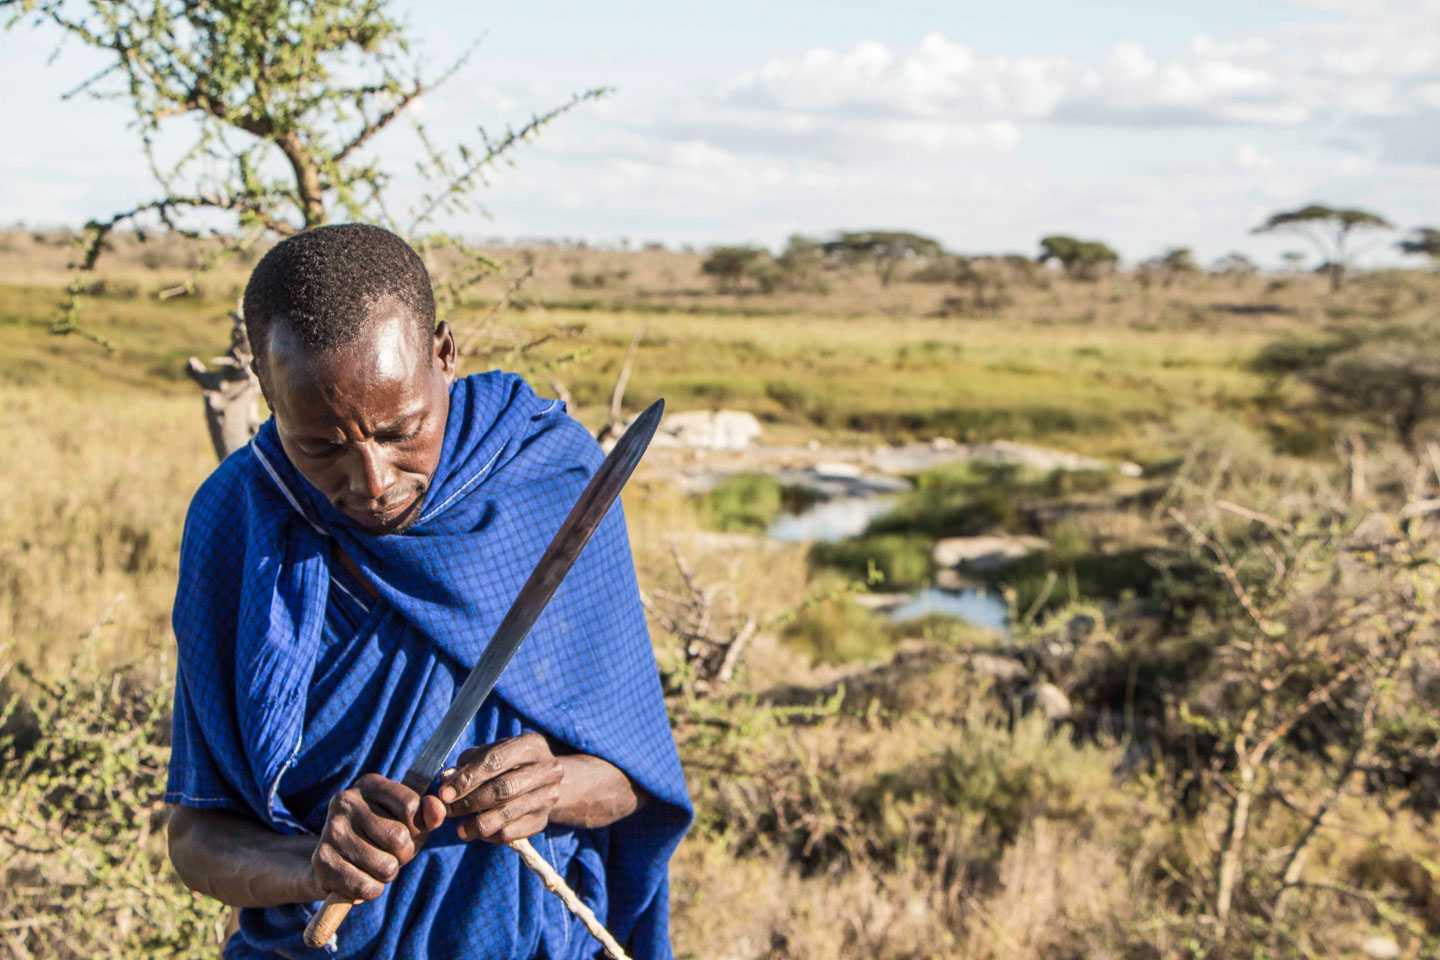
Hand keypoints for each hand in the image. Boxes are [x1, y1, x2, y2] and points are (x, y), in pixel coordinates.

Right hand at [310, 773, 444, 901]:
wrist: (334, 860)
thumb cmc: (380, 835)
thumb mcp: (409, 821)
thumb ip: (429, 814)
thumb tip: (438, 810)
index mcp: (370, 784)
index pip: (411, 805)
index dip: (416, 826)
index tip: (406, 829)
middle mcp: (346, 801)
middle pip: (399, 838)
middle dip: (403, 854)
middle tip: (388, 852)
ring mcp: (331, 830)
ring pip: (386, 866)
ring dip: (388, 874)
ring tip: (374, 864)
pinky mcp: (322, 861)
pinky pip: (367, 887)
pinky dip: (372, 890)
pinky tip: (360, 877)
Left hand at [436, 733, 564, 842]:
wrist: (544, 781)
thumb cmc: (510, 763)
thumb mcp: (492, 752)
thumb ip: (468, 763)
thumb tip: (447, 781)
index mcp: (531, 745)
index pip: (495, 761)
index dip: (467, 778)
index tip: (445, 793)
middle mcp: (546, 770)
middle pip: (502, 789)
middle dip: (469, 802)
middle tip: (448, 810)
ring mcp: (547, 797)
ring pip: (506, 814)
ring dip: (476, 824)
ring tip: (459, 828)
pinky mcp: (542, 821)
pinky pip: (511, 833)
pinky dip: (489, 835)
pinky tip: (477, 832)